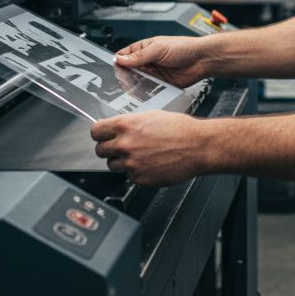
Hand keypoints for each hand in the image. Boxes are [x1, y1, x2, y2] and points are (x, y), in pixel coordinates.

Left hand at [90, 110, 207, 185]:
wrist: (198, 146)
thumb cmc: (180, 129)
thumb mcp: (152, 116)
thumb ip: (130, 123)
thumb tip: (117, 128)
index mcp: (126, 126)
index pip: (96, 131)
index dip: (100, 134)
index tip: (102, 136)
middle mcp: (125, 145)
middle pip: (100, 150)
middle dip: (109, 149)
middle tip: (122, 147)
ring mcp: (131, 164)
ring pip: (112, 165)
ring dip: (122, 162)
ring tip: (140, 156)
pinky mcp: (139, 178)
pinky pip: (129, 176)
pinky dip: (137, 172)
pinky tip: (150, 164)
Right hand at [114, 35, 211, 87]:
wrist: (202, 60)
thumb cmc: (184, 47)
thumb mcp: (158, 48)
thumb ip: (139, 56)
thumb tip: (120, 59)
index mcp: (144, 48)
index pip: (124, 55)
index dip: (117, 62)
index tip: (111, 69)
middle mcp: (147, 61)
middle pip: (129, 71)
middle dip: (124, 76)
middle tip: (118, 82)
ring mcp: (153, 74)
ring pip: (137, 82)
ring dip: (133, 85)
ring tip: (129, 89)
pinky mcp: (160, 85)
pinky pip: (148, 90)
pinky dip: (144, 93)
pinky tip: (141, 95)